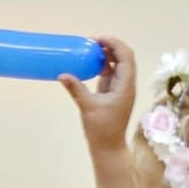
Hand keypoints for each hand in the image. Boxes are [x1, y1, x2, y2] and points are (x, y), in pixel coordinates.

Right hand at [57, 35, 138, 150]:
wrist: (108, 147)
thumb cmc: (101, 130)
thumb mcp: (87, 107)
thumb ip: (76, 89)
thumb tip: (62, 75)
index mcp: (125, 85)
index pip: (125, 57)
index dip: (114, 44)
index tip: (97, 39)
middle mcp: (126, 84)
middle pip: (124, 57)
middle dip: (110, 46)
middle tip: (91, 42)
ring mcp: (121, 88)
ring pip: (118, 64)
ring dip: (107, 54)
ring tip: (89, 49)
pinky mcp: (114, 93)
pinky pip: (111, 73)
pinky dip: (103, 65)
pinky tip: (90, 63)